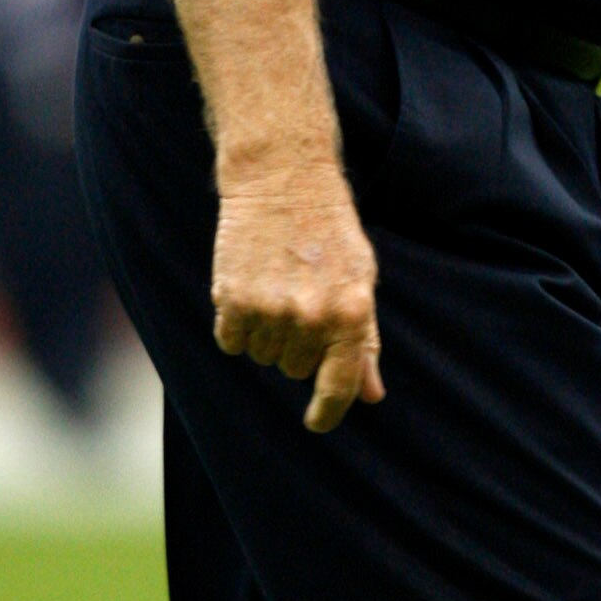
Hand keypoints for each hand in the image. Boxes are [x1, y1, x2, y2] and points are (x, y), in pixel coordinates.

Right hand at [211, 160, 384, 433]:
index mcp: (351, 313)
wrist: (282, 179)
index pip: (339, 385)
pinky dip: (236, 326)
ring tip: (276, 287)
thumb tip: (370, 395)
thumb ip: (365, 341)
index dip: (327, 411)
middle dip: (298, 345)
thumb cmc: (330, 231)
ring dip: (267, 334)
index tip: (316, 421)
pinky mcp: (232, 299)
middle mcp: (311, 317)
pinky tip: (248, 290)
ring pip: (263, 356)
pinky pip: (231, 341)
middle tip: (300, 300)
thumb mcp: (362, 280)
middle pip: (296, 369)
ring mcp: (270, 310)